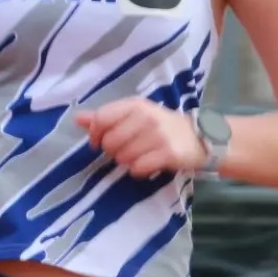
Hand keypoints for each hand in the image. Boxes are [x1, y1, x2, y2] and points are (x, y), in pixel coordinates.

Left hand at [74, 99, 206, 178]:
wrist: (200, 138)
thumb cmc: (161, 127)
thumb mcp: (135, 116)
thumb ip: (106, 117)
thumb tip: (77, 119)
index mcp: (135, 105)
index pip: (101, 119)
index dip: (95, 135)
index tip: (99, 143)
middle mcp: (146, 117)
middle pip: (110, 142)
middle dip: (114, 152)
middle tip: (127, 151)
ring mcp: (158, 135)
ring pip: (123, 157)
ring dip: (128, 162)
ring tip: (140, 157)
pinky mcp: (168, 153)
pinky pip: (138, 168)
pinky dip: (139, 171)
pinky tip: (148, 165)